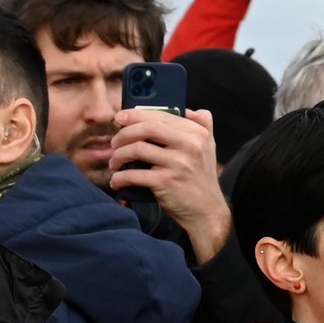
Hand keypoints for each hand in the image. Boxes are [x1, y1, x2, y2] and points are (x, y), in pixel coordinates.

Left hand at [107, 106, 228, 262]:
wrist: (207, 213)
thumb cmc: (202, 179)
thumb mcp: (209, 148)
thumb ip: (203, 125)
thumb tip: (190, 109)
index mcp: (197, 133)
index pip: (161, 116)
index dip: (135, 115)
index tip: (120, 118)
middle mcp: (189, 146)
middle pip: (147, 128)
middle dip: (124, 133)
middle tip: (114, 142)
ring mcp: (177, 164)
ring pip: (137, 149)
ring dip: (118, 155)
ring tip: (114, 163)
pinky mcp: (166, 183)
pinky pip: (134, 175)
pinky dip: (120, 178)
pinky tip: (117, 181)